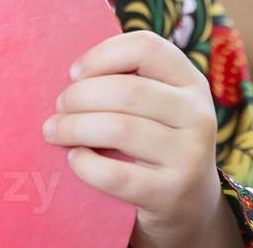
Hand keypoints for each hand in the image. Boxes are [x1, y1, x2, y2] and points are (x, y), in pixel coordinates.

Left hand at [43, 30, 243, 247]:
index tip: (74, 73)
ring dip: (75, 128)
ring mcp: (189, 155)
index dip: (103, 54)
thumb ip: (128, 83)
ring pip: (120, 129)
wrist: (189, 205)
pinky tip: (75, 159)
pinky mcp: (172, 193)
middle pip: (128, 90)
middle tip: (58, 107)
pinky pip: (117, 175)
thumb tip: (70, 76)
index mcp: (190, 81)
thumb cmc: (156, 143)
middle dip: (80, 96)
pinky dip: (87, 165)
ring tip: (54, 131)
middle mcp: (197, 114)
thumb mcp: (158, 107)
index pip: (147, 47)